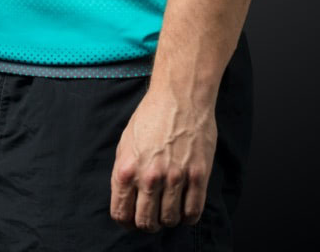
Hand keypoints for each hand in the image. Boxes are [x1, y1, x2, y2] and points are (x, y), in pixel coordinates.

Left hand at [109, 84, 216, 231]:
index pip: (121, 214)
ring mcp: (175, 177)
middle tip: (153, 216)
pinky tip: (186, 207)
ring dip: (169, 219)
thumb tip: (127, 198)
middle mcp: (149, 177)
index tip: (133, 218)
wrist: (180, 95)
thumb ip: (124, 172)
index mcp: (127, 169)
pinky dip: (188, 217)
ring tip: (170, 207)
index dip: (127, 221)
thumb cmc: (152, 115)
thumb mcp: (126, 142)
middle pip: (146, 222)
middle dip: (148, 224)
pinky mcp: (198, 175)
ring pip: (170, 220)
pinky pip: (193, 213)